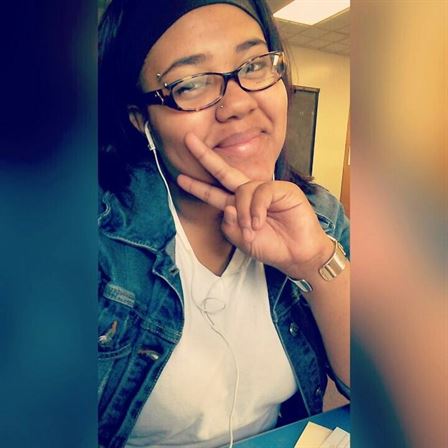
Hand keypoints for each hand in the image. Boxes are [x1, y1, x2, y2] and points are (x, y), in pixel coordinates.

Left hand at [177, 132, 331, 278]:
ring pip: (244, 190)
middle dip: (206, 157)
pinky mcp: (283, 189)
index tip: (180, 178)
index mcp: (239, 206)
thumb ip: (230, 226)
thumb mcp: (243, 242)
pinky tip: (260, 222)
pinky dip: (257, 209)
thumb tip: (226, 206)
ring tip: (252, 230)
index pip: (215, 192)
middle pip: (224, 172)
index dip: (198, 186)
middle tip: (188, 141)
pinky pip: (262, 193)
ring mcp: (266, 190)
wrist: (297, 255)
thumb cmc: (272, 247)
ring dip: (244, 213)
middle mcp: (250, 194)